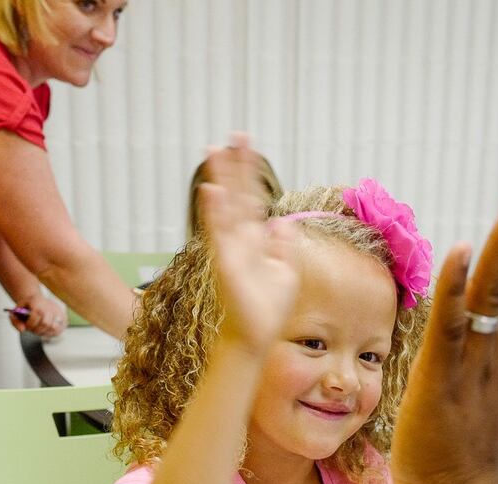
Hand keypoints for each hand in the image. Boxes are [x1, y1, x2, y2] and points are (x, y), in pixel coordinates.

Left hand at [10, 294, 66, 336]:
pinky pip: (58, 330)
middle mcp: (49, 305)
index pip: (38, 314)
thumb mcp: (16, 311)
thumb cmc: (26, 307)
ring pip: (52, 328)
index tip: (27, 326)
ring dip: (43, 332)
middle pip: (46, 323)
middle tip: (32, 328)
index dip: (31, 324)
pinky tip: (44, 330)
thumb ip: (15, 321)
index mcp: (37, 301)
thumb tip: (22, 330)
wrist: (35, 300)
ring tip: (38, 329)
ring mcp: (58, 312)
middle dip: (37, 330)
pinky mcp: (63, 318)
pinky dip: (50, 333)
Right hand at [197, 134, 298, 352]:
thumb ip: (284, 245)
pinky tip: (212, 190)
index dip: (251, 174)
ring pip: (226, 205)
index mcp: (256, 239)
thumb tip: (282, 220)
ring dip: (221, 178)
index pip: (253, 198)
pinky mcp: (225, 262)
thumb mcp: (285, 271)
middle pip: (238, 194)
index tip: (248, 147)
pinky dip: (215, 212)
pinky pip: (219, 233)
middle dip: (237, 165)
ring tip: (214, 149)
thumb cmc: (267, 309)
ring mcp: (231, 247)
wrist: (254, 335)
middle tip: (235, 135)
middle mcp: (241, 238)